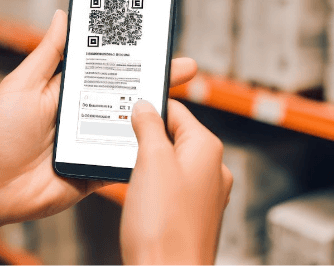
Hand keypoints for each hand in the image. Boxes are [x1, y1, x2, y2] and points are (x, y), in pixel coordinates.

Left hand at [0, 10, 198, 262]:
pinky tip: (167, 141)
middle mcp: (88, 112)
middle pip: (130, 93)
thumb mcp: (23, 85)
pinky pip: (128, 160)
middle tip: (187, 66)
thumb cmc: (0, 132)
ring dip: (158, 115)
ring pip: (135, 125)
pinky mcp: (99, 170)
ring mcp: (96, 142)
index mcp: (71, 88)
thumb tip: (64, 14)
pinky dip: (146, 152)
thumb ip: (48, 54)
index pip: (109, 65)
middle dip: (159, 79)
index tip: (157, 36)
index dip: (132, 53)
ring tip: (181, 100)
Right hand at [121, 99, 232, 264]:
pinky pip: (171, 189)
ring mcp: (204, 195)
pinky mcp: (193, 215)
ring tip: (129, 172)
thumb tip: (145, 106)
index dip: (149, 108)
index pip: (177, 111)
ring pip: (171, 164)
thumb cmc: (164, 227)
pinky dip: (153, 187)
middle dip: (146, 138)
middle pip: (174, 136)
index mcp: (207, 149)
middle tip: (121, 142)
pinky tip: (139, 196)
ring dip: (148, 164)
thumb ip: (148, 126)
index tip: (127, 108)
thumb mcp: (150, 161)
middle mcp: (212, 170)